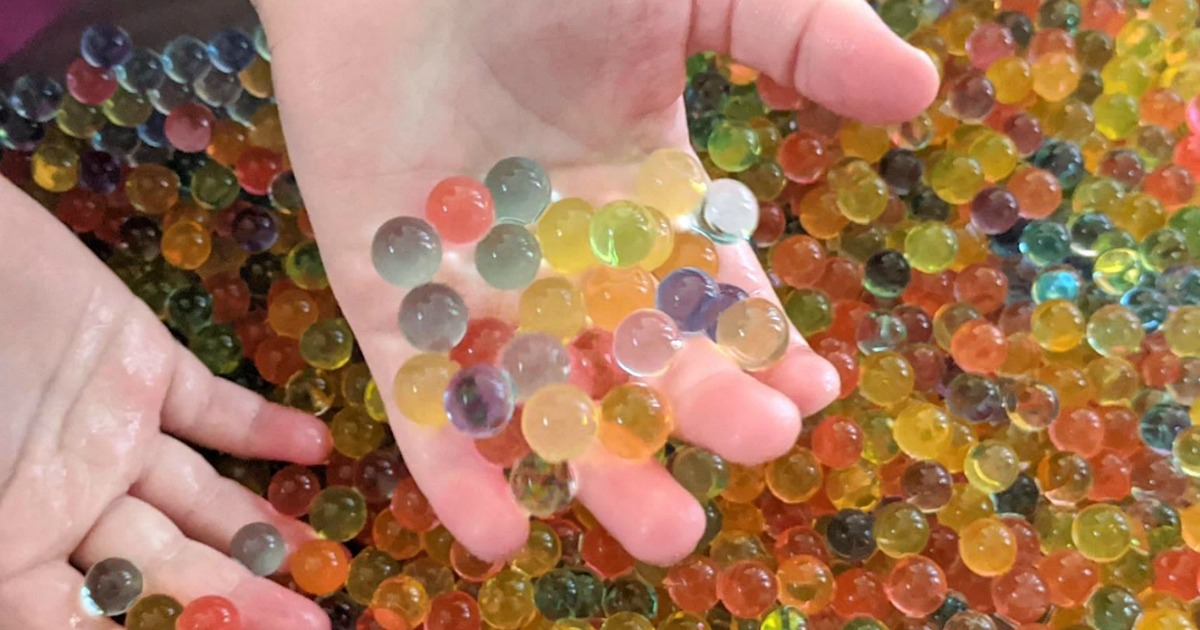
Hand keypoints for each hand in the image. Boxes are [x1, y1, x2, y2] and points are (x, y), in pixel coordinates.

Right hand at [0, 179, 330, 627]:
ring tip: (324, 560)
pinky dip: (262, 427)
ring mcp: (105, 432)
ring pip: (196, 497)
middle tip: (310, 626)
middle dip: (233, 601)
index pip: (87, 622)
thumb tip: (62, 612)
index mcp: (5, 546)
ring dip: (259, 528)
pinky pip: (210, 406)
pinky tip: (314, 448)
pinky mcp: (136, 364)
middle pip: (163, 568)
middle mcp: (61, 502)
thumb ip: (8, 568)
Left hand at [257, 0, 937, 564]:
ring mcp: (476, 282)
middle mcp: (563, 256)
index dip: (759, 349)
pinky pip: (423, 394)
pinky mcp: (384, 294)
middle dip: (696, 408)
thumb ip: (800, 35)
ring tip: (658, 533)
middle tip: (755, 450)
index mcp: (642, 195)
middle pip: (638, 358)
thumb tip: (919, 87)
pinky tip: (498, 529)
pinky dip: (454, 462)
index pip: (712, 296)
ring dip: (595, 465)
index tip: (805, 396)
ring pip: (544, 396)